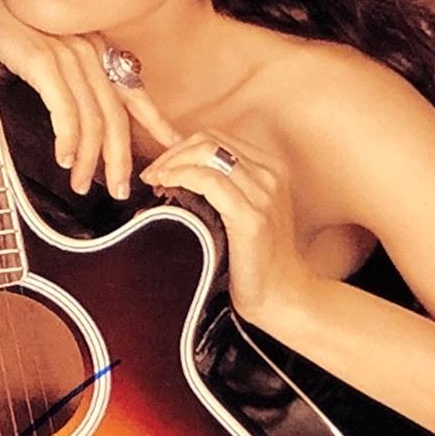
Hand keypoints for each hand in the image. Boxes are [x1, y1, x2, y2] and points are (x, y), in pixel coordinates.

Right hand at [0, 0, 172, 197]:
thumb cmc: (3, 40)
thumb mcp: (46, 66)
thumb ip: (69, 92)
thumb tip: (82, 133)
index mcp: (93, 50)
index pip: (133, 90)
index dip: (156, 120)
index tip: (173, 144)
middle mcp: (86, 50)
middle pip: (116, 115)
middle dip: (119, 157)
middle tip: (119, 189)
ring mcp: (66, 53)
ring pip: (92, 119)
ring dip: (88, 159)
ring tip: (81, 184)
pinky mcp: (42, 60)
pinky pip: (65, 110)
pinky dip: (67, 139)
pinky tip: (64, 160)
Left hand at [137, 129, 321, 330]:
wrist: (282, 296)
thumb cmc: (257, 259)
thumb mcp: (244, 213)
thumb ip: (223, 189)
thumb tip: (178, 174)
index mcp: (271, 168)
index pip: (217, 138)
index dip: (182, 148)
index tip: (162, 168)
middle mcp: (271, 174)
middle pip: (209, 140)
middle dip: (172, 152)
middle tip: (152, 175)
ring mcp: (263, 193)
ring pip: (206, 153)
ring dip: (172, 163)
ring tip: (155, 182)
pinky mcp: (251, 217)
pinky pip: (208, 181)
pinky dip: (180, 177)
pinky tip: (166, 187)